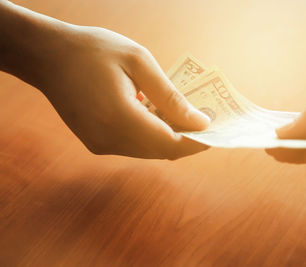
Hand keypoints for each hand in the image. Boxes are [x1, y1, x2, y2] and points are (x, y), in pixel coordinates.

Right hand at [0, 2, 209, 158]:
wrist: (48, 56)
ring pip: (149, 151)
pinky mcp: (96, 143)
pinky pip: (134, 147)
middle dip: (187, 140)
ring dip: (170, 137)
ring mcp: (100, 144)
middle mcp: (109, 139)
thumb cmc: (94, 50)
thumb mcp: (139, 62)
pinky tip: (157, 115)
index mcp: (120, 117)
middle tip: (204, 119)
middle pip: (162, 151)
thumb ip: (171, 97)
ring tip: (183, 114)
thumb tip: (200, 122)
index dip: (197, 141)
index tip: (216, 130)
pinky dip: (151, 136)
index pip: (170, 144)